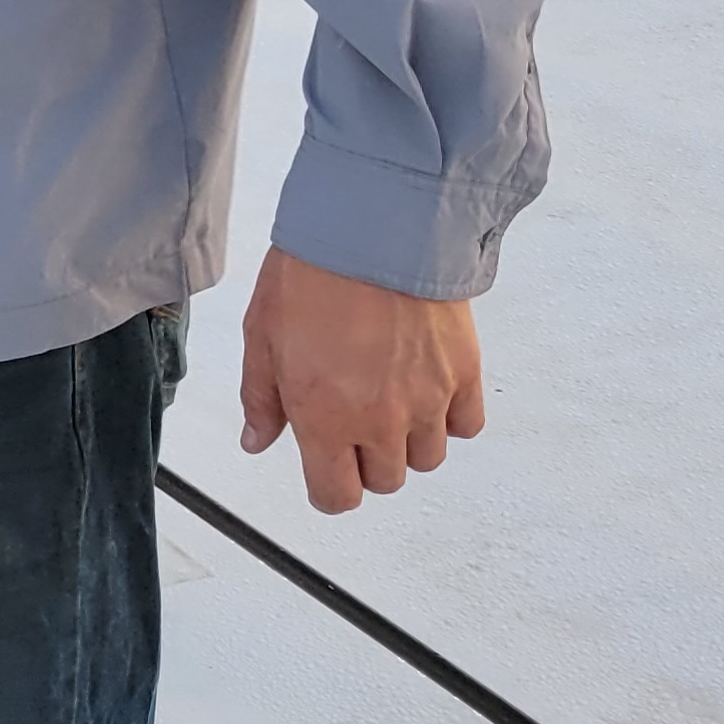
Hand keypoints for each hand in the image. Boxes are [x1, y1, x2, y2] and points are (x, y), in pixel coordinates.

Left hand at [237, 247, 487, 516]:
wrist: (373, 227)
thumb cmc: (311, 273)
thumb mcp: (261, 335)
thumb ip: (261, 398)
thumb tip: (257, 441)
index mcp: (324, 418)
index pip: (336, 497)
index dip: (329, 487)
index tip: (325, 467)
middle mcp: (380, 420)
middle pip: (384, 480)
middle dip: (365, 458)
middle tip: (351, 416)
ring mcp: (428, 401)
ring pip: (427, 458)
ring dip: (407, 438)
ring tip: (388, 392)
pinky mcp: (465, 374)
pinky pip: (465, 425)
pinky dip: (449, 416)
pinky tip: (426, 384)